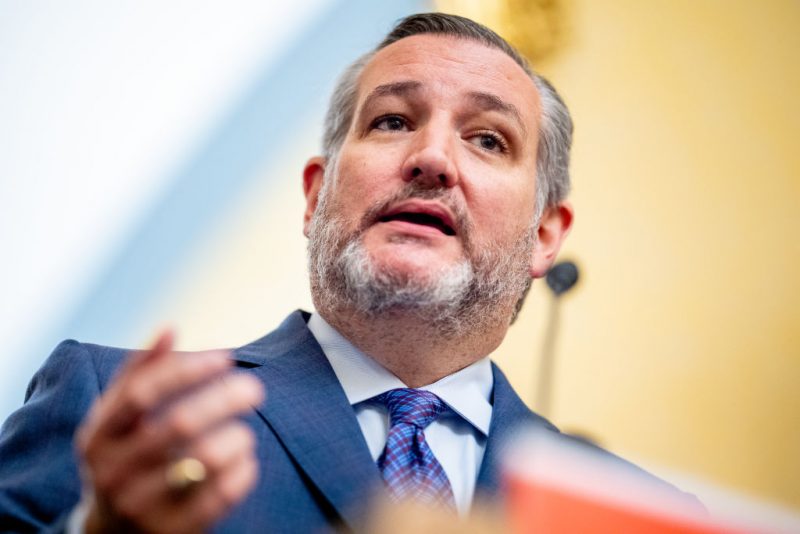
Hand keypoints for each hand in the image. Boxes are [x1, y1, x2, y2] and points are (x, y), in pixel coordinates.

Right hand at [75, 330, 264, 532]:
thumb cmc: (123, 457)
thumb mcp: (117, 420)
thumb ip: (139, 374)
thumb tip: (169, 327)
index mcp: (96, 437)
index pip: (141, 393)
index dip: (186, 370)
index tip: (226, 356)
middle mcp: (111, 472)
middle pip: (178, 423)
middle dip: (224, 399)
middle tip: (255, 389)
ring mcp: (139, 506)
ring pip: (201, 460)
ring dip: (235, 438)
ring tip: (245, 432)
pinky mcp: (170, 531)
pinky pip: (219, 496)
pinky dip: (242, 472)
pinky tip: (247, 460)